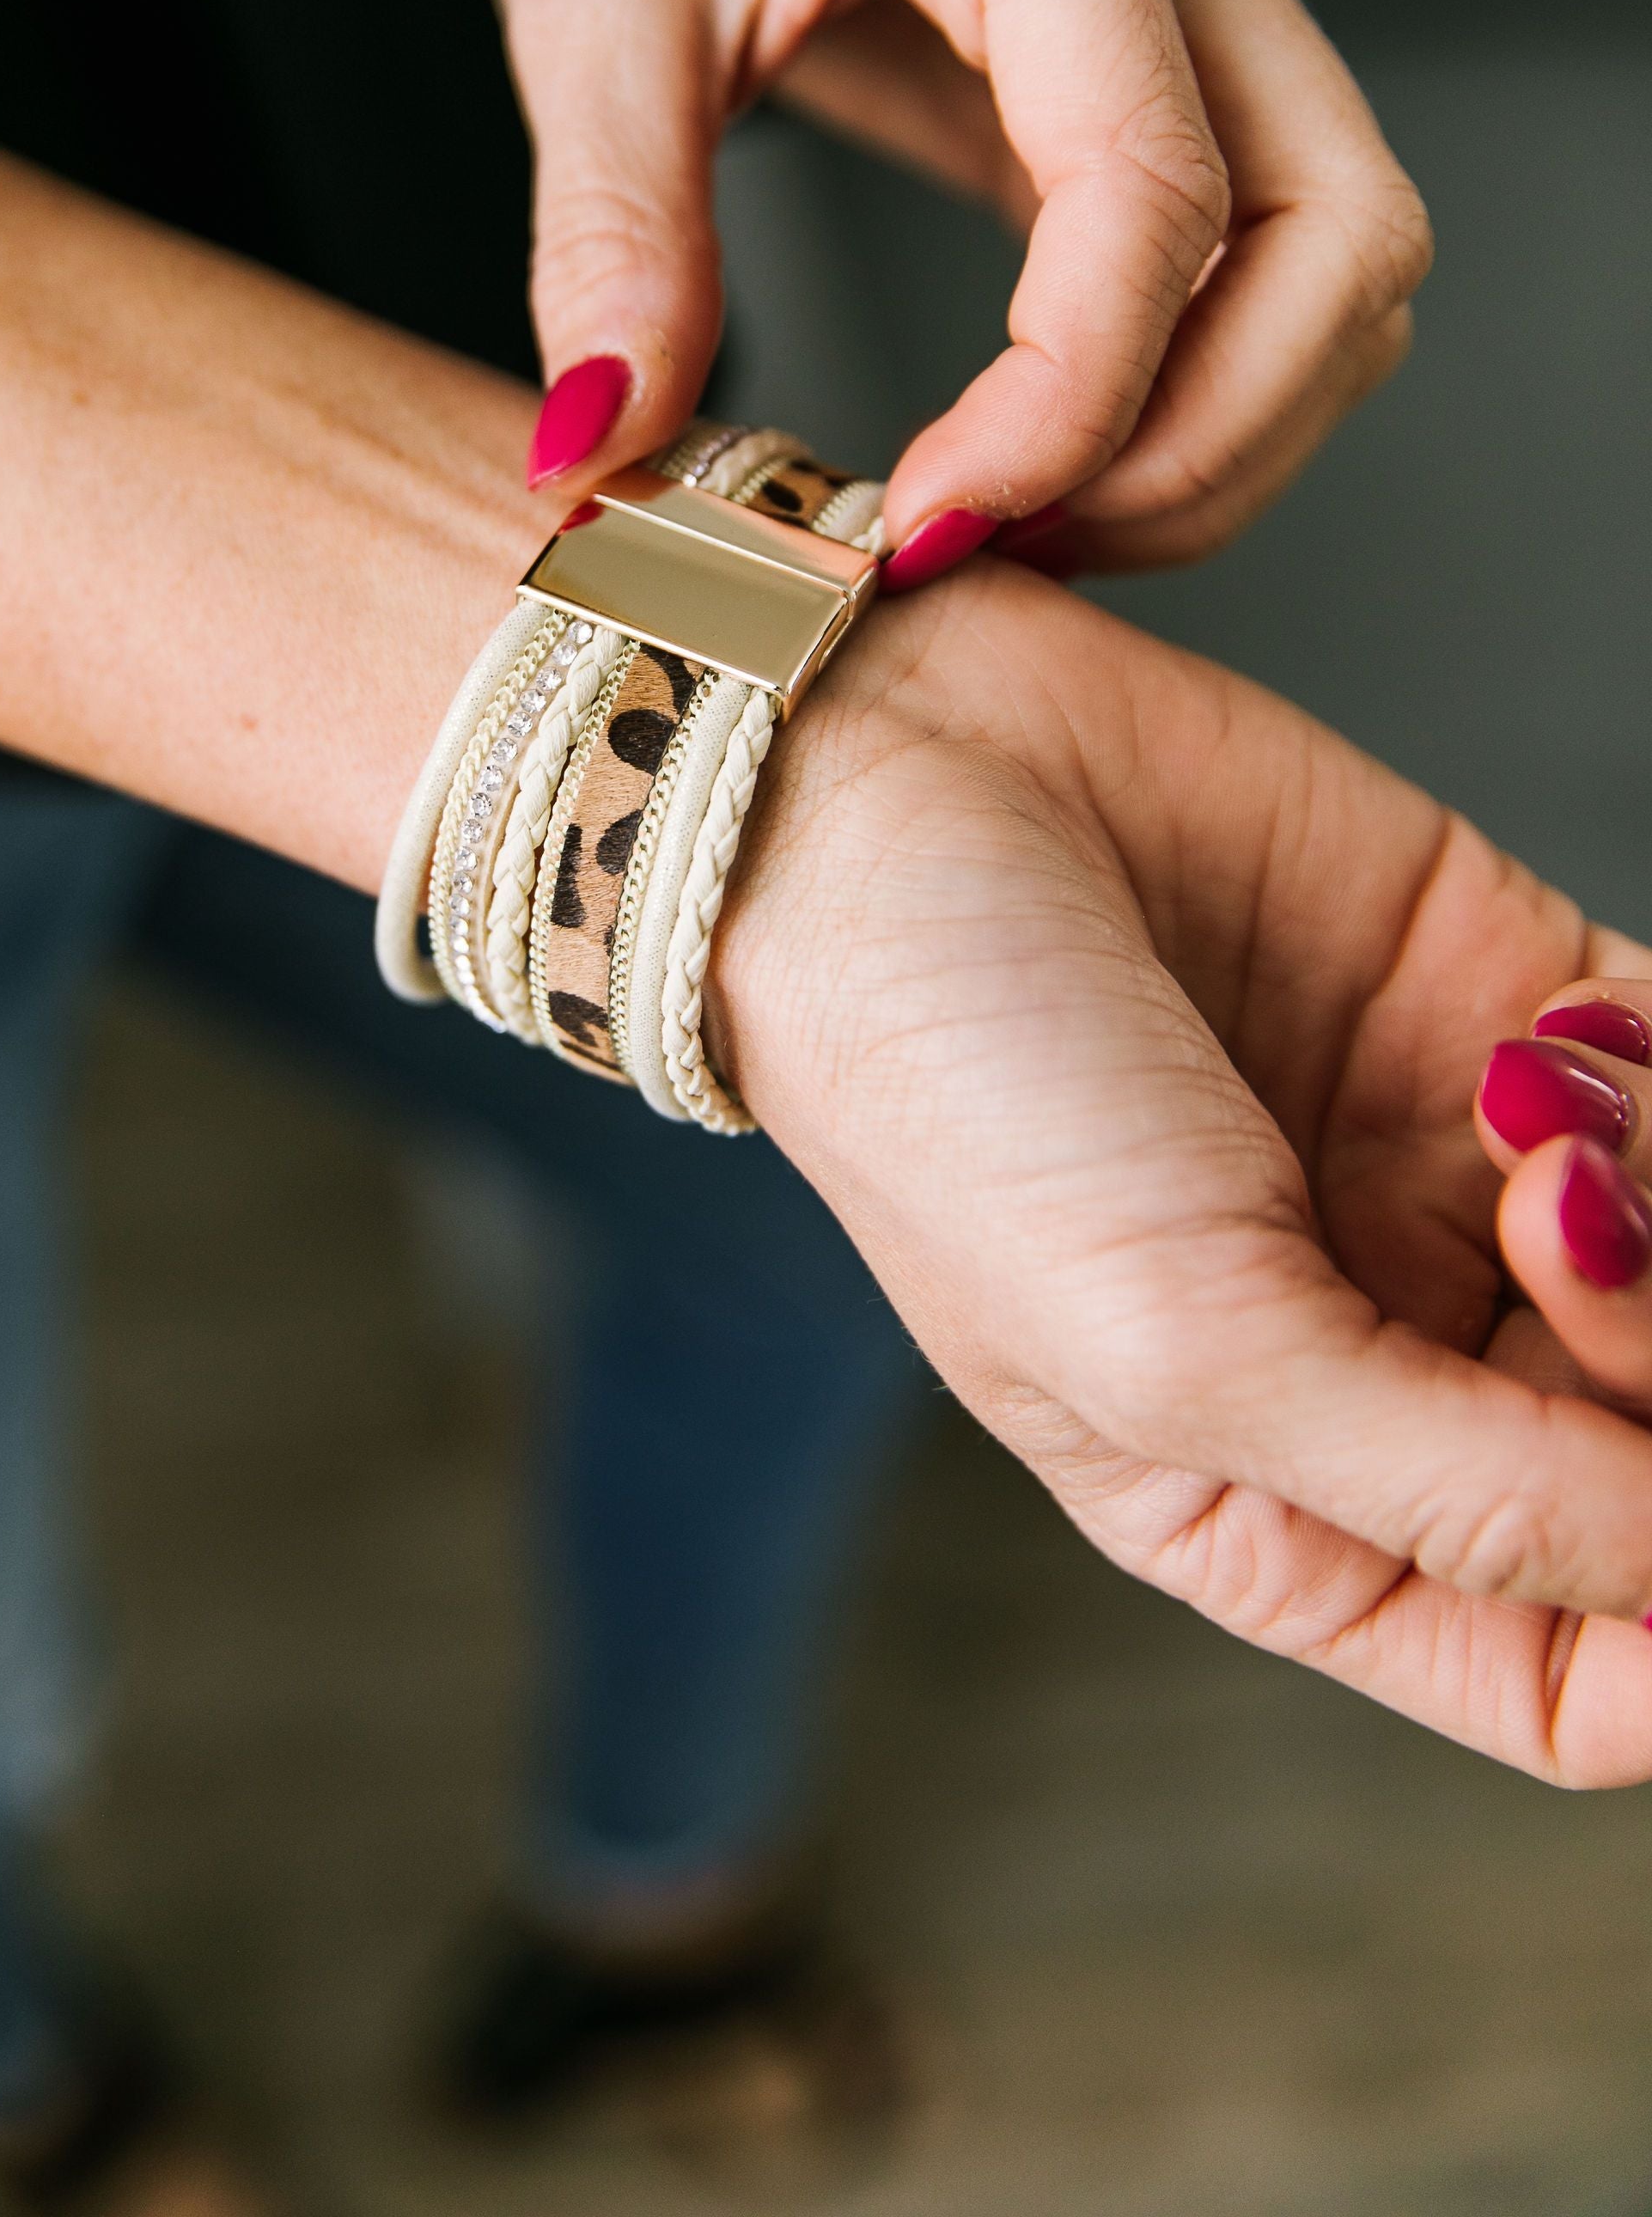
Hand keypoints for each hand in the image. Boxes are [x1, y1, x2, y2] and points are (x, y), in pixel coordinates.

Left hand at [485, 0, 1430, 572]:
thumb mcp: (584, 4)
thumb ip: (610, 229)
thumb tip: (606, 450)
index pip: (1152, 183)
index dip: (1070, 398)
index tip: (920, 526)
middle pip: (1336, 237)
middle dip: (1201, 444)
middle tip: (998, 546)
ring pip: (1349, 269)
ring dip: (1227, 439)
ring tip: (1023, 525)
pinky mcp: (1190, 79)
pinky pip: (1281, 272)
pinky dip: (1203, 398)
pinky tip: (1046, 464)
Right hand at [712, 563, 1651, 1780]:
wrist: (893, 779)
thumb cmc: (953, 1093)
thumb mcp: (1181, 1355)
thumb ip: (1462, 1498)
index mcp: (1280, 1514)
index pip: (1562, 1675)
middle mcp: (1388, 1358)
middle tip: (1554, 1232)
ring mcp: (1452, 1180)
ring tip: (1521, 1112)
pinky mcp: (1498, 1002)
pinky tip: (1540, 1042)